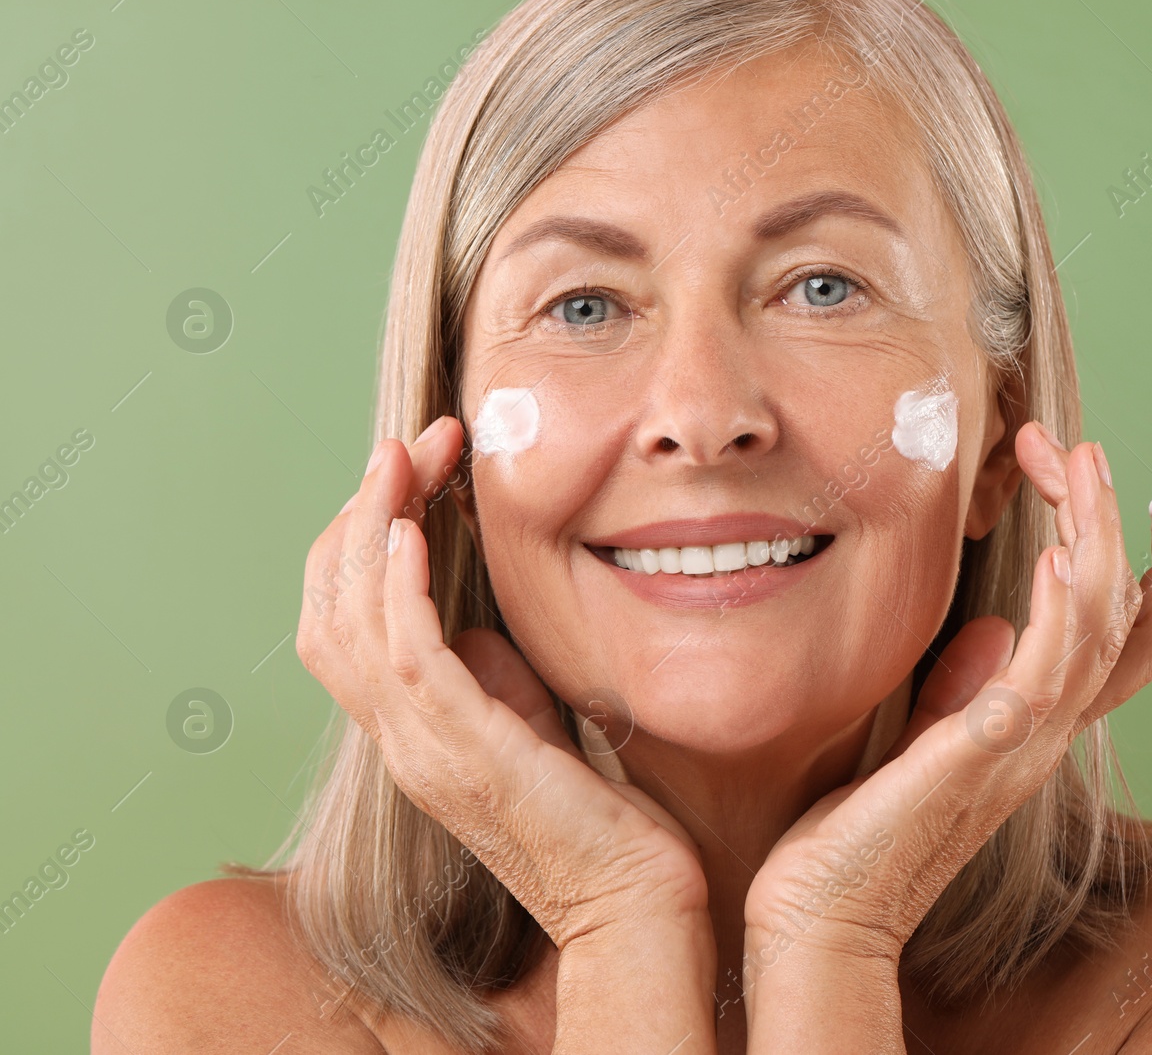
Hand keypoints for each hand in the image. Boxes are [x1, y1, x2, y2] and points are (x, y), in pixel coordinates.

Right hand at [295, 415, 710, 947]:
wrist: (630, 898)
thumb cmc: (591, 812)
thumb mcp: (530, 723)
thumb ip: (491, 675)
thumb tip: (473, 620)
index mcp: (410, 726)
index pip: (343, 615)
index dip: (364, 535)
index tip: (413, 467)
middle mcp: (399, 737)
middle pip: (331, 605)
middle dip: (363, 512)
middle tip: (411, 442)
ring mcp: (424, 749)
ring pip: (352, 620)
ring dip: (375, 526)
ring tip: (402, 458)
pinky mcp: (467, 754)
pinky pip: (406, 659)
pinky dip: (399, 587)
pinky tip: (412, 530)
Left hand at [743, 422, 1151, 961]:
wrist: (821, 916)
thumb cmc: (857, 831)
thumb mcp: (919, 738)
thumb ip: (962, 687)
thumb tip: (994, 629)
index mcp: (1034, 727)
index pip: (1128, 642)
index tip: (1143, 487)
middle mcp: (1045, 736)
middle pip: (1129, 621)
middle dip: (1119, 523)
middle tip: (1084, 448)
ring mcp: (1020, 748)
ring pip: (1101, 632)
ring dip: (1098, 538)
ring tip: (1079, 464)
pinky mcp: (978, 758)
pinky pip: (1045, 679)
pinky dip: (1064, 614)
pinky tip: (1058, 555)